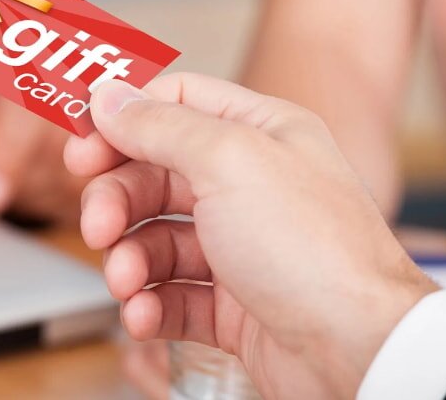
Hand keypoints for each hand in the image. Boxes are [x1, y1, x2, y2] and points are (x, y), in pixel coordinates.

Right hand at [66, 73, 435, 398]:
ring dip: (130, 260)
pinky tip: (144, 315)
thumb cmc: (314, 250)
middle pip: (157, 175)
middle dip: (118, 201)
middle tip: (97, 226)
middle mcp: (251, 185)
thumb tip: (111, 95)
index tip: (83, 146)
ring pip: (158, 240)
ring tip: (126, 283)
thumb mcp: (229, 162)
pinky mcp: (236, 304)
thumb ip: (160, 125)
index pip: (176, 104)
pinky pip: (174, 294)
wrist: (362, 351)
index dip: (124, 121)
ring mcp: (243, 247)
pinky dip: (151, 305)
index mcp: (260, 134)